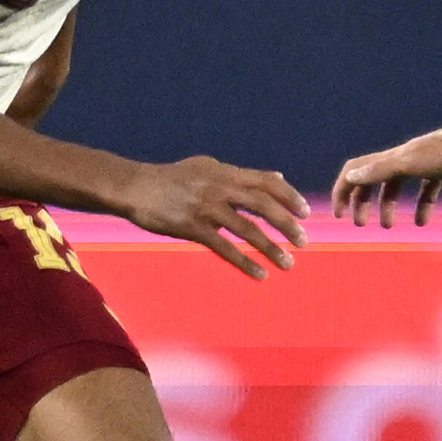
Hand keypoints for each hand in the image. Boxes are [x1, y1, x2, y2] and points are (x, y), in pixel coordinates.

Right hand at [121, 157, 308, 278]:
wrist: (135, 187)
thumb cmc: (172, 178)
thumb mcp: (208, 166)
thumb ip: (243, 174)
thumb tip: (277, 175)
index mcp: (226, 173)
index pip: (266, 181)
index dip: (289, 196)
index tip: (306, 212)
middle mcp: (220, 188)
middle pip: (263, 205)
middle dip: (287, 224)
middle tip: (303, 242)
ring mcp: (207, 208)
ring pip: (247, 230)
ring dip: (271, 248)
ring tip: (288, 263)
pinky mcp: (192, 227)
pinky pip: (224, 248)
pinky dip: (244, 262)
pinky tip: (260, 274)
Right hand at [331, 117, 441, 227]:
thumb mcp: (410, 164)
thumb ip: (381, 170)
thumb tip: (351, 176)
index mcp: (391, 158)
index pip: (355, 171)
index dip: (343, 191)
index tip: (340, 214)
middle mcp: (401, 159)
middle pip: (371, 180)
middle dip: (361, 202)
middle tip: (361, 224)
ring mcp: (421, 164)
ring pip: (395, 187)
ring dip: (387, 206)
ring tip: (389, 226)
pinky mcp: (441, 170)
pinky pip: (425, 190)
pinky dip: (421, 206)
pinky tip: (423, 222)